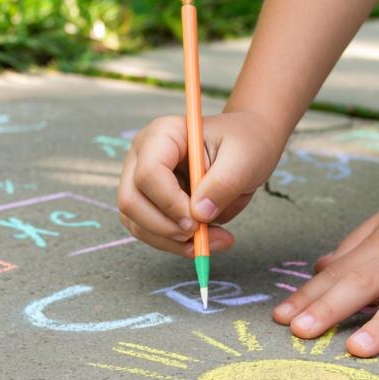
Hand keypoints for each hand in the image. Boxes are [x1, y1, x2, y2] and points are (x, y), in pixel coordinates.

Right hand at [117, 110, 280, 255]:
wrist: (247, 145)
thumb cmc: (246, 144)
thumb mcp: (245, 159)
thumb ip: (222, 184)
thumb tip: (198, 215)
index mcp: (162, 134)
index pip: (149, 173)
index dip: (170, 203)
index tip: (199, 221)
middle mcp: (142, 156)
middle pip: (131, 200)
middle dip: (164, 227)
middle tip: (201, 235)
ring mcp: (140, 180)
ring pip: (134, 222)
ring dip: (170, 242)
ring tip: (211, 242)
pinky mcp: (148, 202)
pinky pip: (148, 231)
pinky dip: (173, 245)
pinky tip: (204, 242)